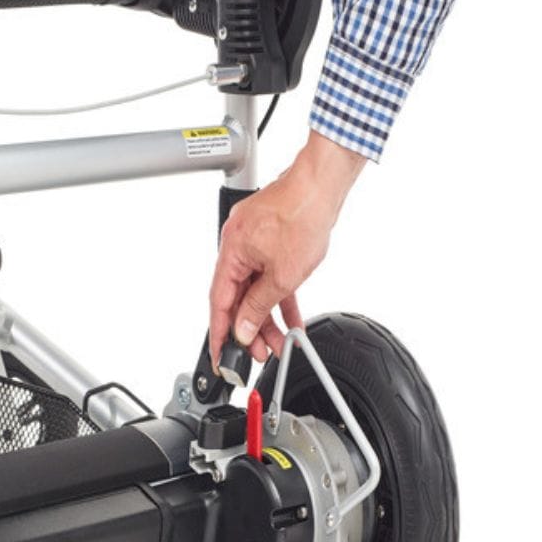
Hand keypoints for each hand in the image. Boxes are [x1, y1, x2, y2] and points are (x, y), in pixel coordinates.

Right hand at [209, 131, 366, 367]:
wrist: (322, 184)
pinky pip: (268, 277)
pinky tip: (289, 318)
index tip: (221, 357)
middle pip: (238, 299)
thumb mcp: (282, 276)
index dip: (220, 334)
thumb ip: (259, 306)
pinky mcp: (269, 241)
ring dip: (265, 317)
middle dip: (249, 329)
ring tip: (277, 342)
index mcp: (231, 252)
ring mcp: (253, 243)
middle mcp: (237, 246)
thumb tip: (243, 328)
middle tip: (257, 353)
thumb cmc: (302, 215)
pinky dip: (278, 297)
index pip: (219, 304)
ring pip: (255, 290)